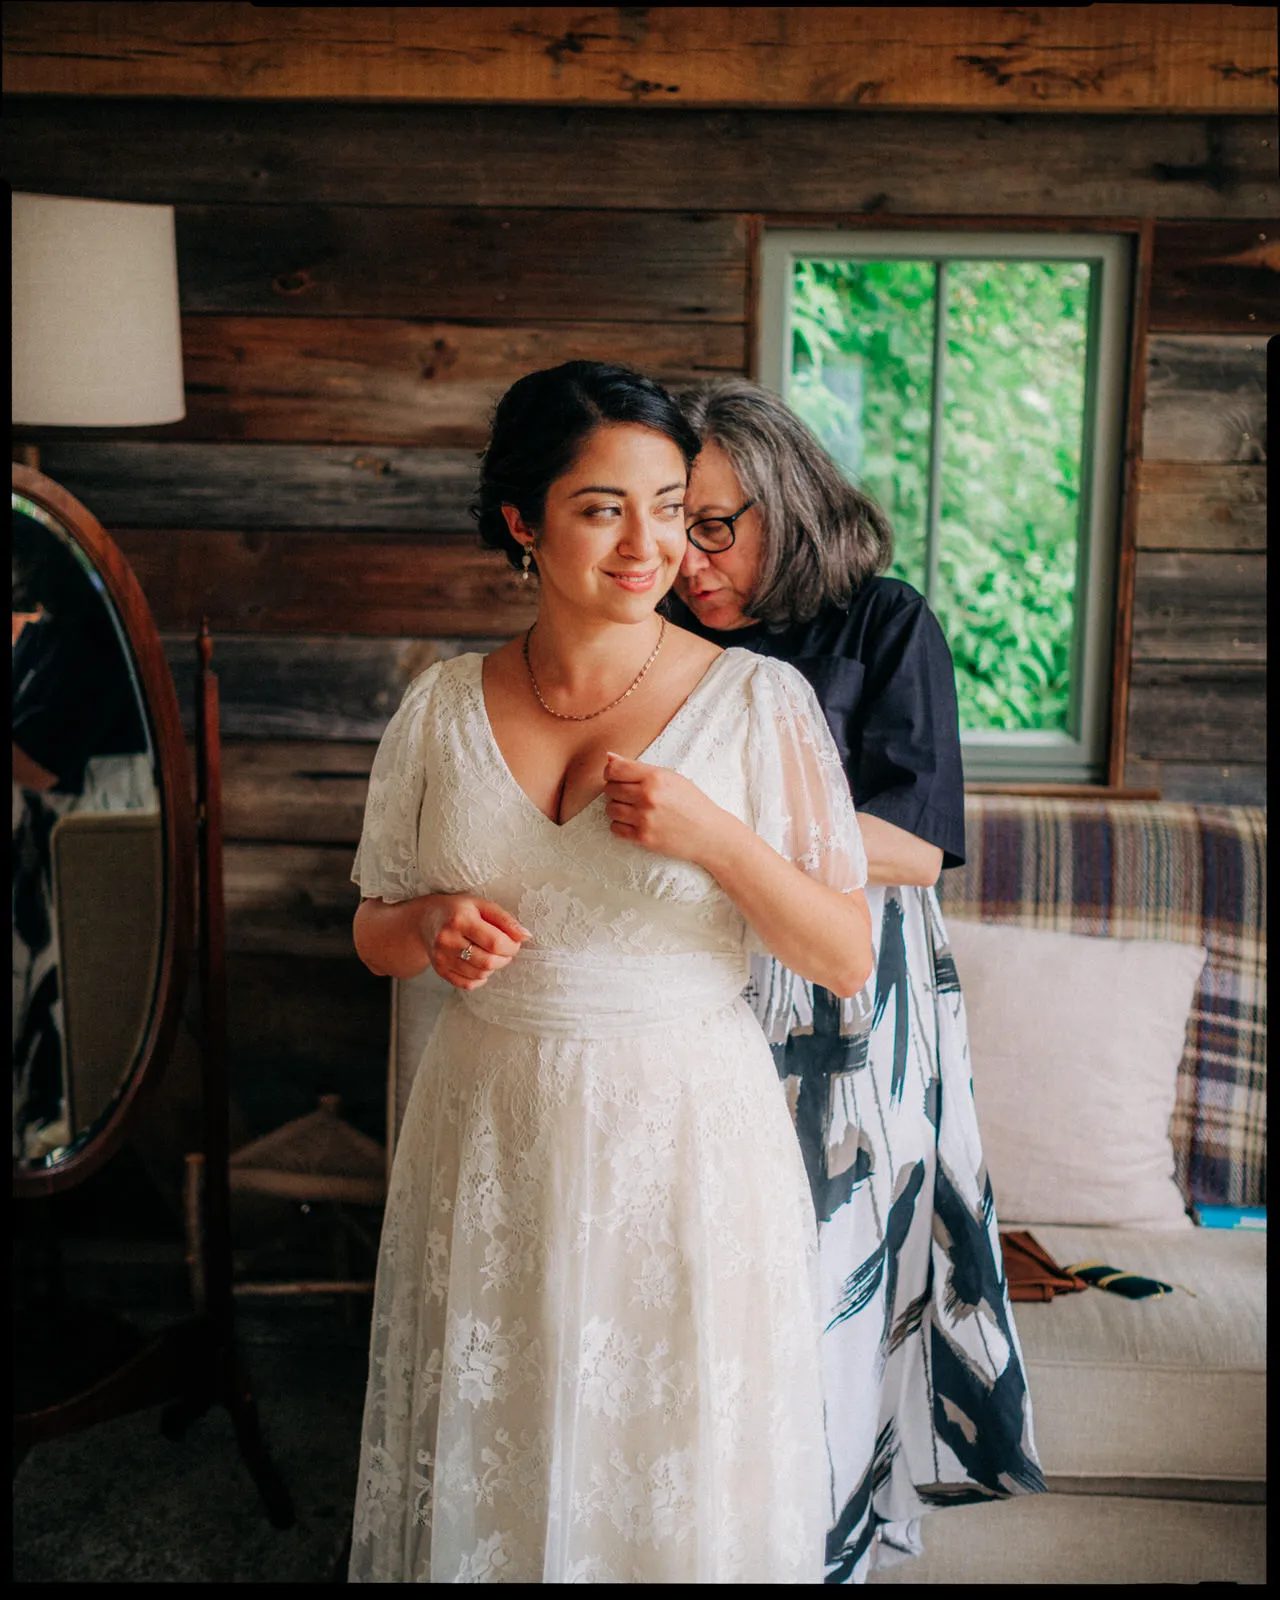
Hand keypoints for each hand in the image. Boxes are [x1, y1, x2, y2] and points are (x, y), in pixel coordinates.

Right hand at [419, 894, 530, 990]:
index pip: (495, 942)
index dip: (512, 946)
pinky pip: (468, 984)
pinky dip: (480, 978)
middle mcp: (448, 940)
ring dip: (493, 967)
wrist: (425, 920)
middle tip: (505, 950)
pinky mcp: (440, 970)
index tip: (514, 942)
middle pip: (488, 961)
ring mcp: (442, 957)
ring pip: (479, 974)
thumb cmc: (458, 910)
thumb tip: (526, 936)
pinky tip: (480, 965)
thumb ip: (505, 920)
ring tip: (492, 954)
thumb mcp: (481, 905)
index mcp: (460, 919)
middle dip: (505, 958)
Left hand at [602, 752, 725, 863]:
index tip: (615, 777)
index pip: (614, 769)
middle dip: (616, 791)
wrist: (709, 833)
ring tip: (633, 809)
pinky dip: (621, 826)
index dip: (610, 772)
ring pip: (610, 809)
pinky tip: (635, 823)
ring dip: (617, 809)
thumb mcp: (671, 777)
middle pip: (610, 789)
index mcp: (655, 777)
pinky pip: (615, 828)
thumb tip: (608, 757)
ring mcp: (644, 818)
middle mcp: (647, 796)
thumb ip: (638, 767)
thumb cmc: (692, 803)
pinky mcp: (643, 838)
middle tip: (630, 795)